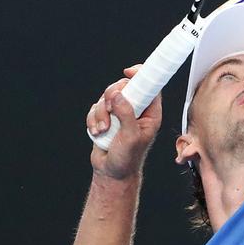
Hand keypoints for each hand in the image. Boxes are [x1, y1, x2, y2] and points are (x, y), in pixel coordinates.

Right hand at [86, 65, 161, 179]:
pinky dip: (93, 119)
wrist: (111, 173)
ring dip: (101, 113)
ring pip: (107, 98)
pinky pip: (95, 108)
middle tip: (110, 108)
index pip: (150, 86)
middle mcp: (136, 110)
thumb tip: (118, 95)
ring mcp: (120, 113)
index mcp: (150, 113)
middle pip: (124, 87)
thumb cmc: (127, 158)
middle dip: (112, 96)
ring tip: (103, 130)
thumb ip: (126, 114)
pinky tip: (97, 132)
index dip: (141, 75)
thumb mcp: (131, 137)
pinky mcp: (106, 118)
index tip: (129, 71)